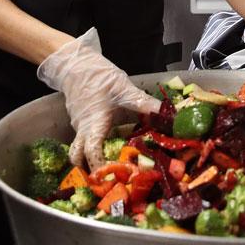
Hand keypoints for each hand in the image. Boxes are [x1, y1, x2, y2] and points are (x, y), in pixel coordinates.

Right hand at [37, 28, 160, 170]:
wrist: (75, 62)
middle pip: (78, 159)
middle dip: (88, 173)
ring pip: (80, 150)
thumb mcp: (124, 89)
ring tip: (112, 169)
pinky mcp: (82, 120)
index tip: (113, 178)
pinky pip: (84, 139)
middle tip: (107, 182)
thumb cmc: (97, 76)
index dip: (100, 168)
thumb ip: (145, 104)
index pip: (91, 153)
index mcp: (93, 125)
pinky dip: (95, 147)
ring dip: (92, 161)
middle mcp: (84, 130)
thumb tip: (170, 115)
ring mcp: (80, 126)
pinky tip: (111, 146)